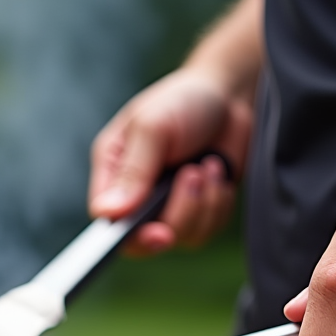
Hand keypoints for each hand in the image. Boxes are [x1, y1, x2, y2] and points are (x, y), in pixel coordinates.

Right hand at [89, 70, 252, 253]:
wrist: (229, 95)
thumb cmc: (182, 101)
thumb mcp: (152, 127)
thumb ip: (132, 170)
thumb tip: (109, 212)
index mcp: (112, 173)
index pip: (106, 219)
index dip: (126, 234)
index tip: (157, 233)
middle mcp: (135, 197)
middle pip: (143, 240)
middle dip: (177, 216)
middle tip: (191, 181)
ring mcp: (166, 207)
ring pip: (181, 236)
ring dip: (203, 201)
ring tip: (206, 163)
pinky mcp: (196, 211)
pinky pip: (207, 229)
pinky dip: (219, 202)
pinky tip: (217, 170)